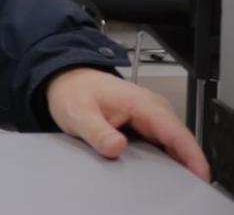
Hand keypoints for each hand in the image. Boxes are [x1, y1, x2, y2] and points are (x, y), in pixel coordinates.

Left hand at [45, 67, 209, 179]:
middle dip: (187, 164)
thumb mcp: (78, 113)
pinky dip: (167, 159)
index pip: (177, 132)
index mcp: (142, 103)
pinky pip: (164, 144)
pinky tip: (160, 172)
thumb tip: (116, 146)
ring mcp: (152, 116)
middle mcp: (153, 108)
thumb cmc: (73, 91)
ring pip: (174, 144)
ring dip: (177, 163)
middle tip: (179, 187)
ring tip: (168, 182)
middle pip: (181, 141)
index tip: (200, 176)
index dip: (192, 156)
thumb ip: (97, 132)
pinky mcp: (147, 124)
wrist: (67, 79)